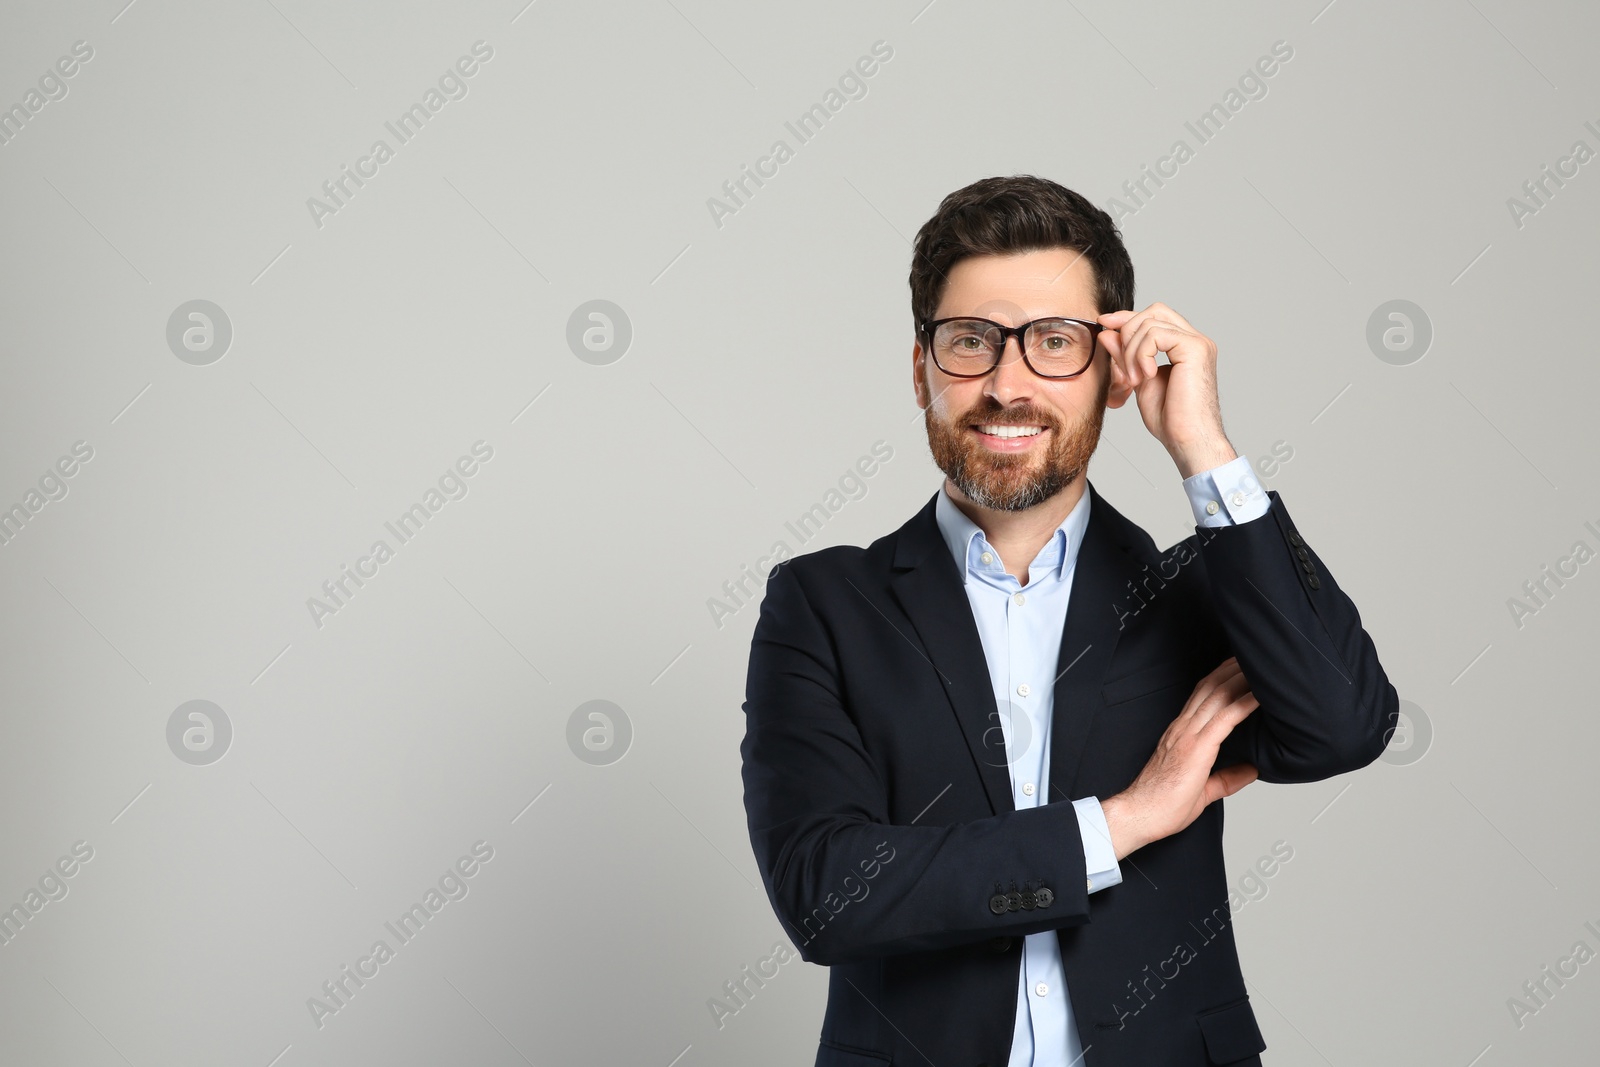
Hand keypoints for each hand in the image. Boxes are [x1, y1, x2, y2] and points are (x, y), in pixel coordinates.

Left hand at [1097, 302, 1235, 477]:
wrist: (1187, 440)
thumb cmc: (1170, 419)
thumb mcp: (1138, 380)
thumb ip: (1125, 355)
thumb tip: (1107, 332)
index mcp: (1184, 346)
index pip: (1154, 317)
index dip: (1127, 318)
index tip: (1104, 324)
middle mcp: (1195, 340)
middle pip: (1154, 311)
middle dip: (1127, 330)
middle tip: (1121, 364)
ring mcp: (1198, 342)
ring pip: (1150, 322)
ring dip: (1131, 351)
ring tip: (1134, 380)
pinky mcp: (1196, 348)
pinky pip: (1155, 334)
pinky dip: (1141, 354)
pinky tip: (1144, 376)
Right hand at [1101, 658, 1259, 859]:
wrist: (1140, 814)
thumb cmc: (1161, 805)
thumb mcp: (1203, 791)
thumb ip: (1227, 778)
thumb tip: (1252, 770)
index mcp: (1180, 734)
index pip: (1201, 697)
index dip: (1220, 678)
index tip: (1237, 667)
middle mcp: (1183, 729)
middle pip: (1211, 688)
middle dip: (1232, 669)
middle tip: (1253, 657)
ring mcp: (1188, 736)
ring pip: (1218, 696)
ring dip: (1240, 679)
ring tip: (1260, 667)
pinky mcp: (1197, 748)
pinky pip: (1225, 719)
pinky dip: (1244, 704)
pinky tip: (1259, 696)